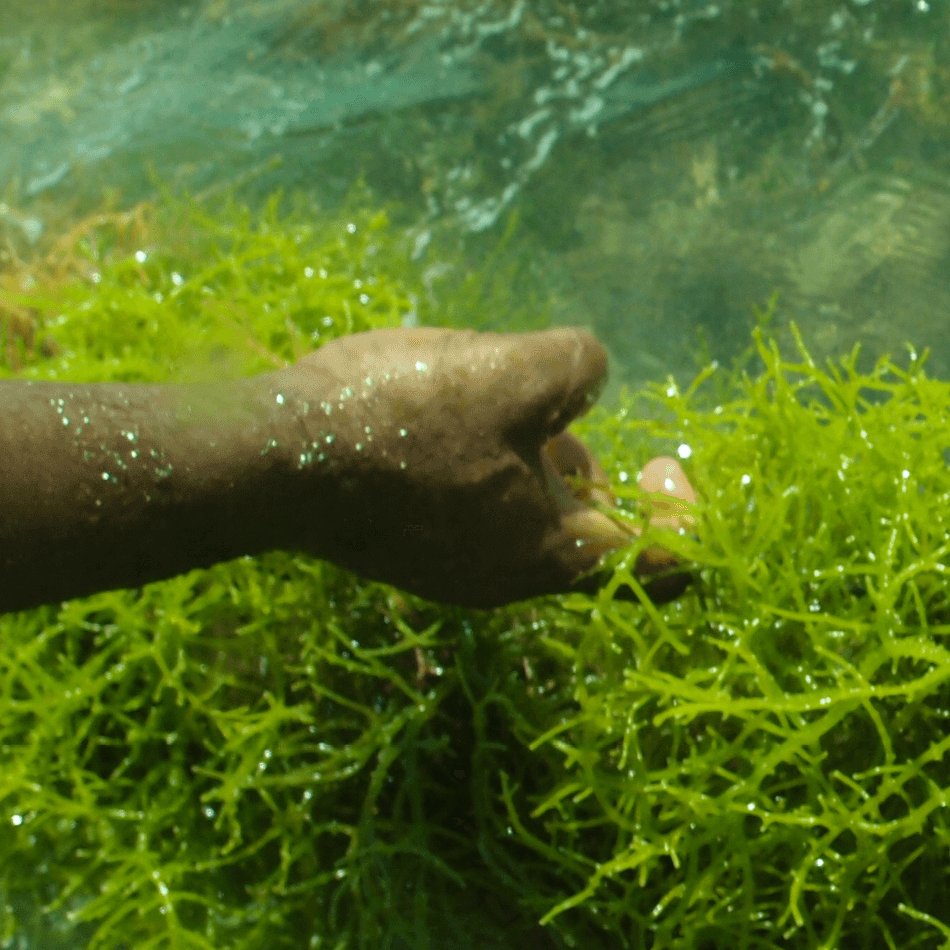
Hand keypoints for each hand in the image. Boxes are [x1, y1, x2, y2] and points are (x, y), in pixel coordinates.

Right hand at [269, 326, 699, 608]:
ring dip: (534, 458)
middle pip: (590, 531)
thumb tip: (587, 376)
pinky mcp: (406, 547)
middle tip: (559, 411)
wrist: (264, 454)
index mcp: (553, 555)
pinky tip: (442, 410)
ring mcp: (452, 569)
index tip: (665, 458)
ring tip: (495, 396)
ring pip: (529, 515)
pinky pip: (474, 510)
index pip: (663, 564)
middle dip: (591, 466)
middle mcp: (508, 579)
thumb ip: (579, 370)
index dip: (685, 513)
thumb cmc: (401, 418)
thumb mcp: (516, 370)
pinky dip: (482, 464)